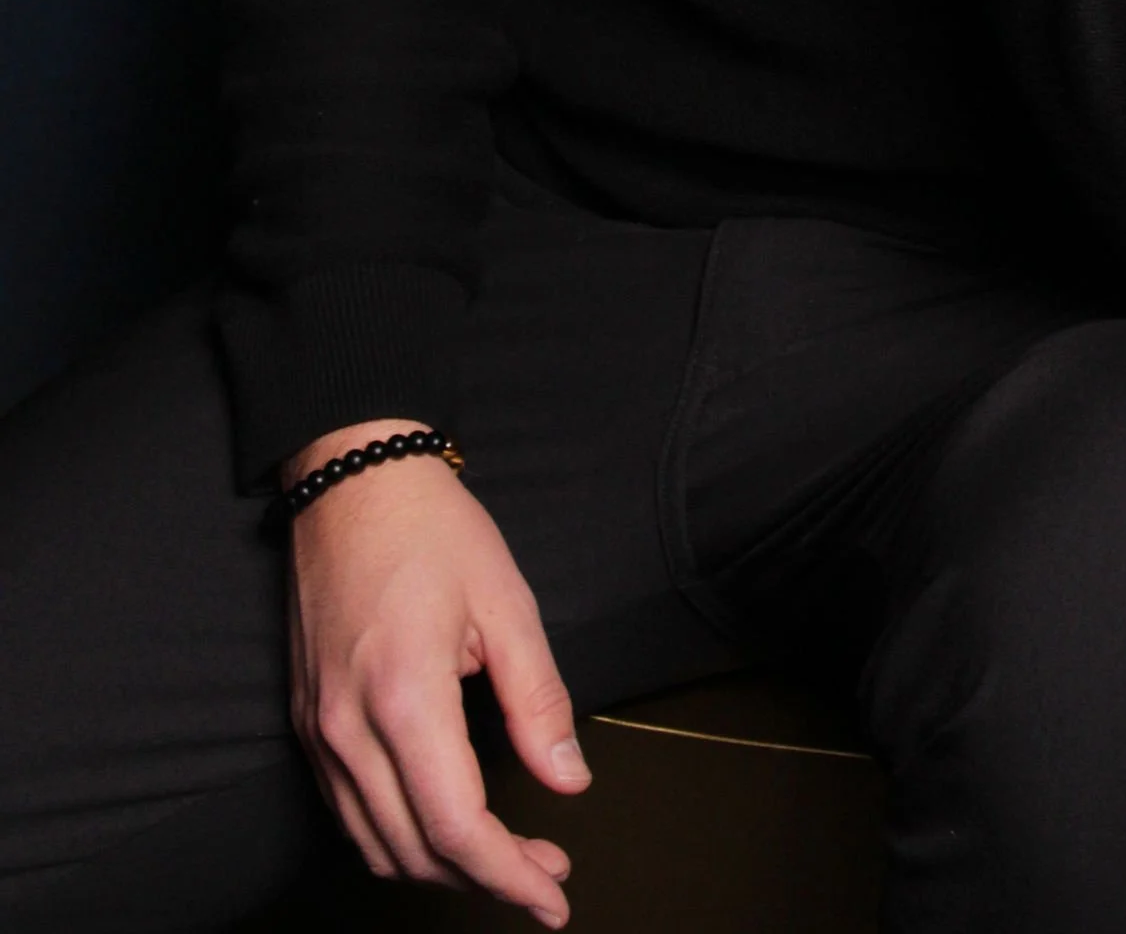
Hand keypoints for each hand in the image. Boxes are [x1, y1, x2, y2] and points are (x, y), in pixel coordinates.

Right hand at [284, 417, 587, 924]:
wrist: (352, 480)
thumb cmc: (432, 530)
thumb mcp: (507, 604)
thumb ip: (538, 701)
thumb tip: (569, 781)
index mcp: (404, 699)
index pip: (457, 828)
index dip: (510, 876)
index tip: (554, 896)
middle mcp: (350, 730)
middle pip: (415, 853)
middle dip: (486, 880)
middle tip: (547, 873)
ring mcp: (321, 731)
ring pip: (376, 845)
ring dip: (441, 868)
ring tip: (504, 858)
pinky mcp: (309, 723)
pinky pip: (349, 814)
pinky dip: (397, 840)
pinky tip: (443, 825)